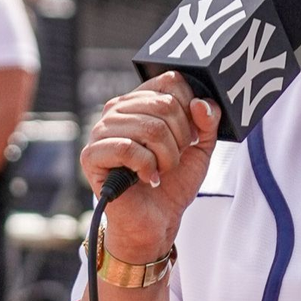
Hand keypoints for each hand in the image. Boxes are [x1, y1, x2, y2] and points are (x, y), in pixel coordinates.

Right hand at [80, 71, 220, 261]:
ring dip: (167, 156)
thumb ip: (208, 121)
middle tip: (174, 158)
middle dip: (181, 138)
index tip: (191, 135)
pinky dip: (148, 167)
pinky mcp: (91, 155)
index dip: (190, 109)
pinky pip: (127, 149)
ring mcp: (101, 130)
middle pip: (165, 104)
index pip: (171, 81)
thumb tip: (201, 103)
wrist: (156, 220)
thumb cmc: (174, 180)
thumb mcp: (201, 147)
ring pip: (150, 127)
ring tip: (162, 170)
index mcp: (142, 99)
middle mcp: (118, 109)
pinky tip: (149, 178)